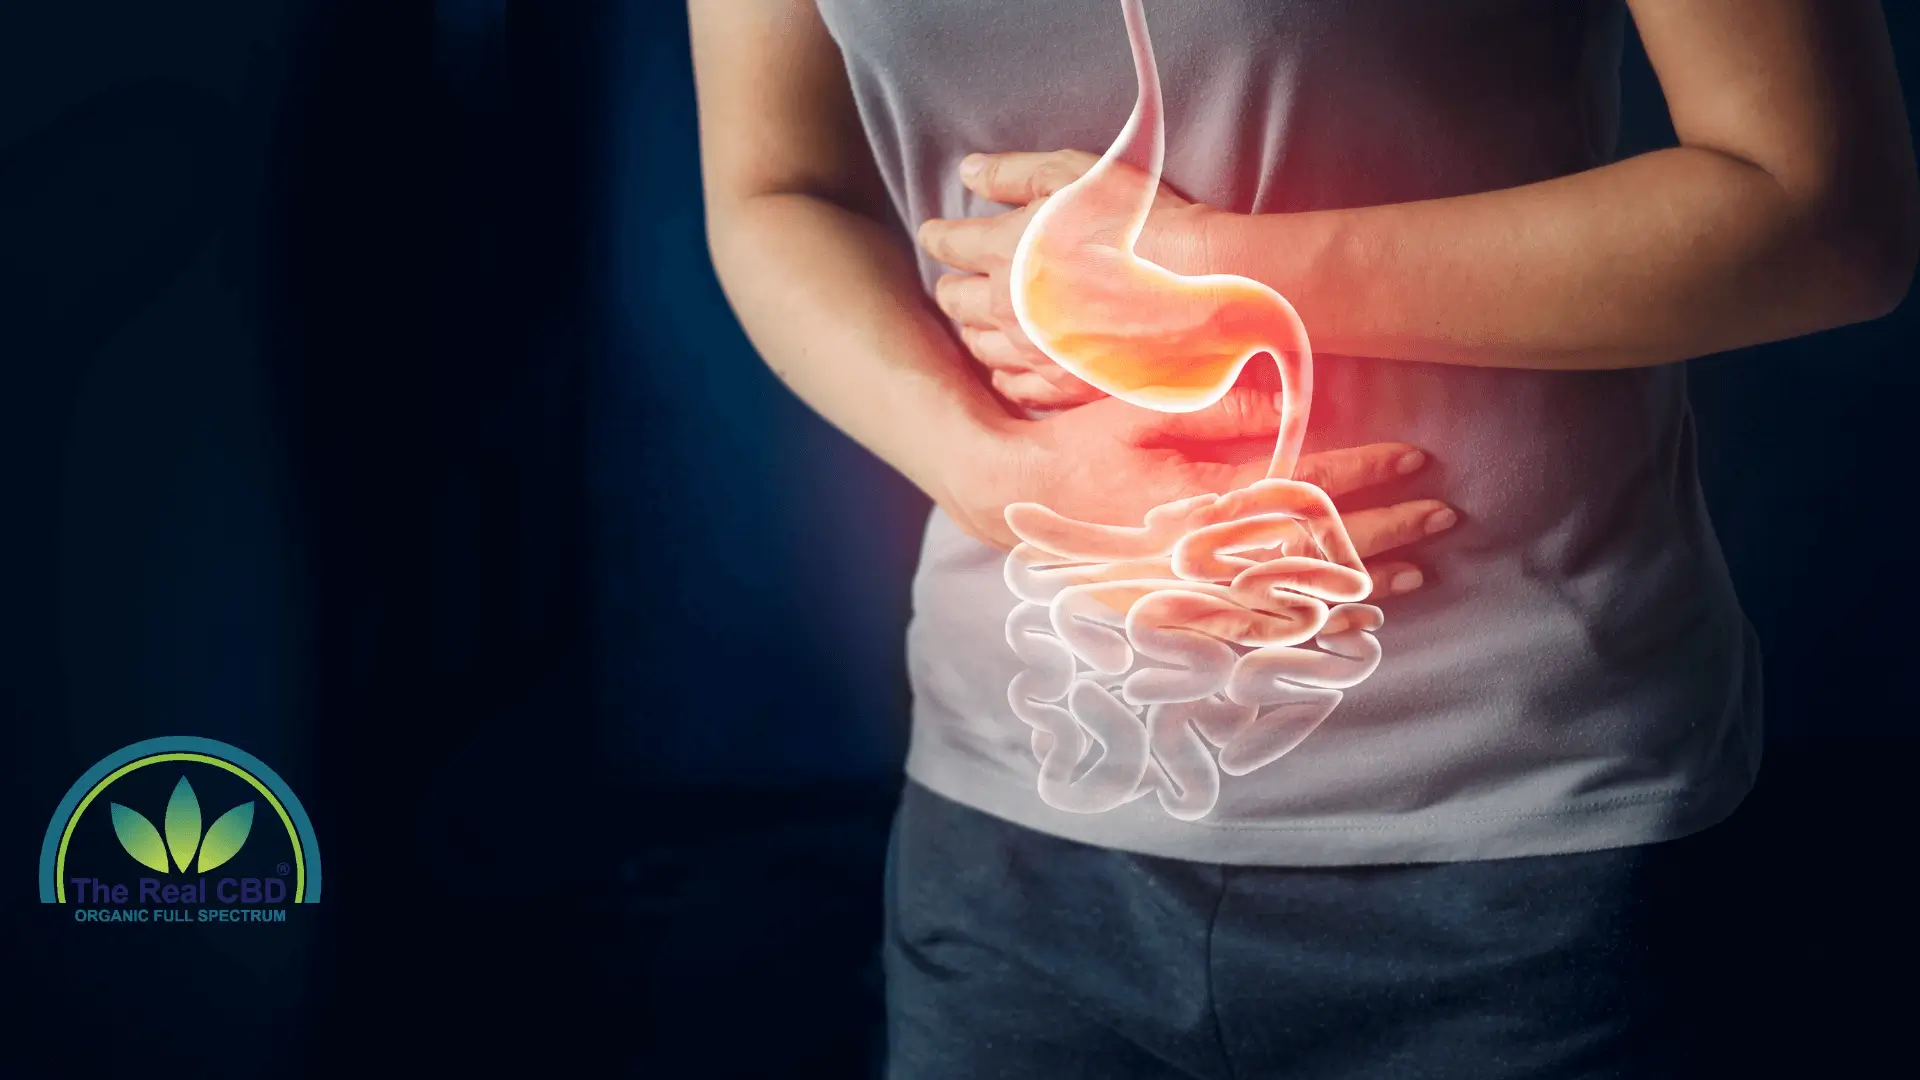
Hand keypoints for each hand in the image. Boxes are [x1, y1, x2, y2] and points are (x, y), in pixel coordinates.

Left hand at [918, 149, 1215, 410]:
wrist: (1198, 288)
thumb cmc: (1143, 223)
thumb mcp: (1077, 177)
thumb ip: (1015, 173)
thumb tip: (968, 172)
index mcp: (1004, 249)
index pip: (949, 243)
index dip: (938, 235)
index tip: (934, 232)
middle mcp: (1006, 307)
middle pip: (956, 300)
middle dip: (950, 286)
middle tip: (953, 282)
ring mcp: (1033, 352)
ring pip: (979, 347)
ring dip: (973, 330)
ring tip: (978, 322)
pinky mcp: (1062, 386)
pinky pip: (1015, 389)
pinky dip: (1004, 375)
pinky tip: (1009, 366)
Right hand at [943, 387, 1455, 598]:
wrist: (1009, 498)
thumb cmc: (1078, 444)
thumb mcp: (1139, 409)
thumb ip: (1216, 409)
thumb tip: (1295, 400)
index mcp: (1194, 496)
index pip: (1299, 482)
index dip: (1362, 468)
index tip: (1415, 455)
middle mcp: (1197, 554)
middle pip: (1309, 547)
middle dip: (1384, 530)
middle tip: (1443, 515)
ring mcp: (1187, 592)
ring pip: (1292, 597)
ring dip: (1359, 587)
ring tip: (1421, 574)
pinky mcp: (1175, 614)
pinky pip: (1256, 631)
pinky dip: (1310, 628)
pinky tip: (1354, 626)